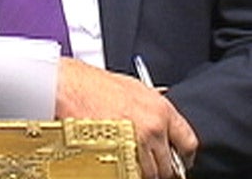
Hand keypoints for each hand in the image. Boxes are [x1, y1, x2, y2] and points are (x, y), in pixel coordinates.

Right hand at [56, 58, 197, 178]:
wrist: (62, 86)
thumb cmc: (88, 82)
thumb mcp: (130, 86)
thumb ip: (152, 105)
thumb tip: (164, 118)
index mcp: (159, 110)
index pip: (188, 143)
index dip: (183, 153)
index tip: (178, 157)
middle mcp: (151, 130)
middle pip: (169, 165)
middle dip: (160, 165)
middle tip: (146, 160)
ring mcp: (133, 147)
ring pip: (149, 174)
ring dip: (141, 170)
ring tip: (127, 159)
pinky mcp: (115, 159)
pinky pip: (129, 176)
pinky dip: (124, 173)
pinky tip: (116, 163)